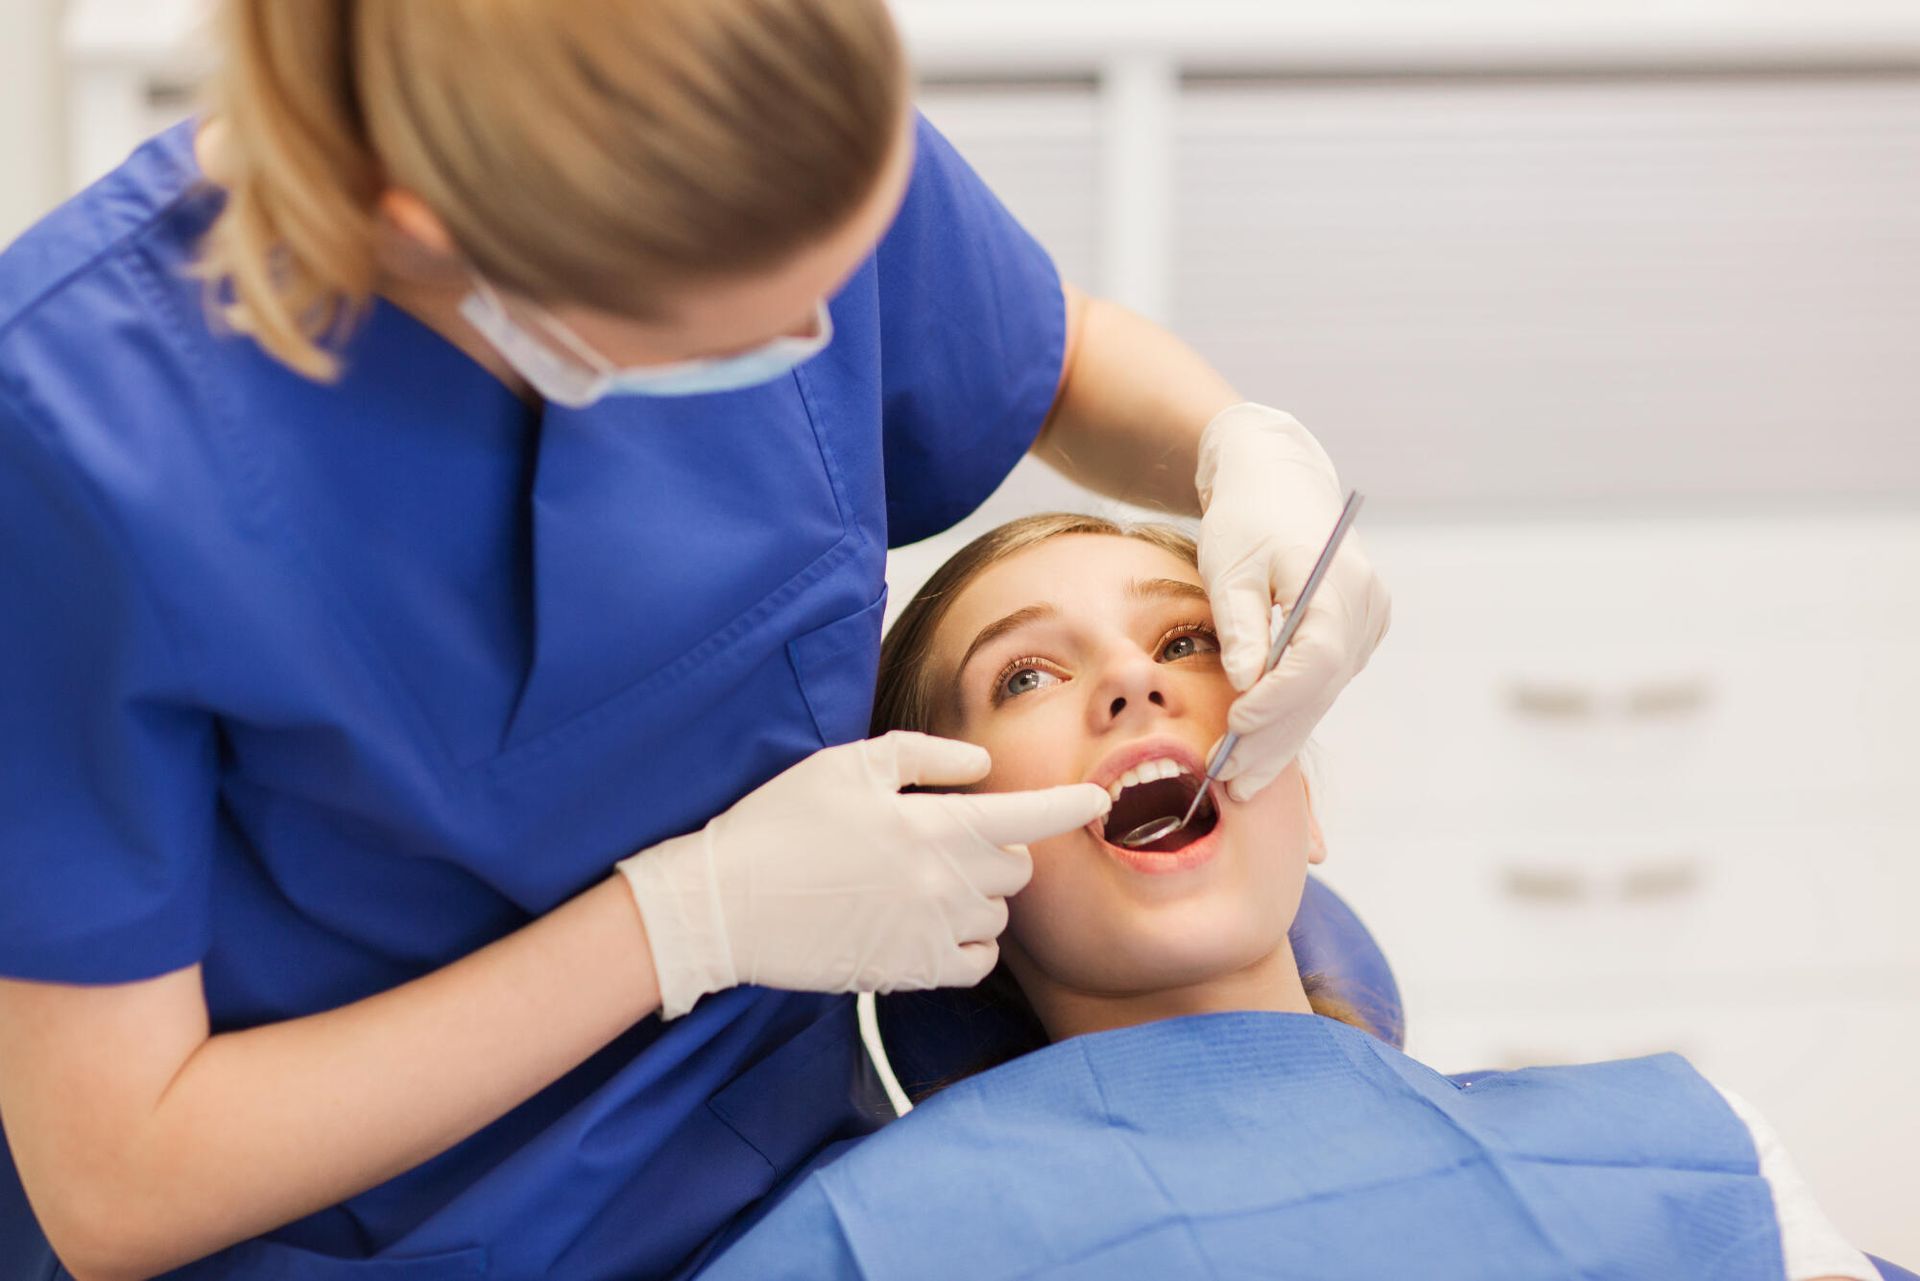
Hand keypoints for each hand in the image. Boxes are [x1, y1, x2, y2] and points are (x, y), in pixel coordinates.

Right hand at [616, 732, 1110, 1017]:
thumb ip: (925, 757)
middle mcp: (945, 885)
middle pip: (1016, 870)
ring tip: (927, 883)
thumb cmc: (781, 822)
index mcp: (935, 826)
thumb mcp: (849, 765)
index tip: (1099, 803)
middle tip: (948, 840)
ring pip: (997, 919)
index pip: (1029, 817)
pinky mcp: (909, 974)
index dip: (1070, 808)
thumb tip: (981, 766)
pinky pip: (974, 965)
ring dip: (980, 900)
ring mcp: (930, 934)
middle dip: (998, 852)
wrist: (725, 904)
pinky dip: (968, 946)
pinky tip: (932, 926)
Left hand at [1195, 402, 1390, 801]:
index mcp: (1340, 584)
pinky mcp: (1356, 635)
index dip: (1277, 701)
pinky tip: (1260, 753)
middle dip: (1275, 738)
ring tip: (1240, 783)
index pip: (1317, 659)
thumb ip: (1240, 626)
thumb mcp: (1230, 567)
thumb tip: (1244, 685)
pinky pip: (1322, 685)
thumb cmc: (1245, 518)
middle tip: (1231, 780)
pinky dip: (1290, 716)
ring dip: (1281, 739)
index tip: (1236, 727)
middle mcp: (1365, 607)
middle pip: (1321, 688)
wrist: (1277, 482)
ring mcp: (1367, 623)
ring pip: (1322, 694)